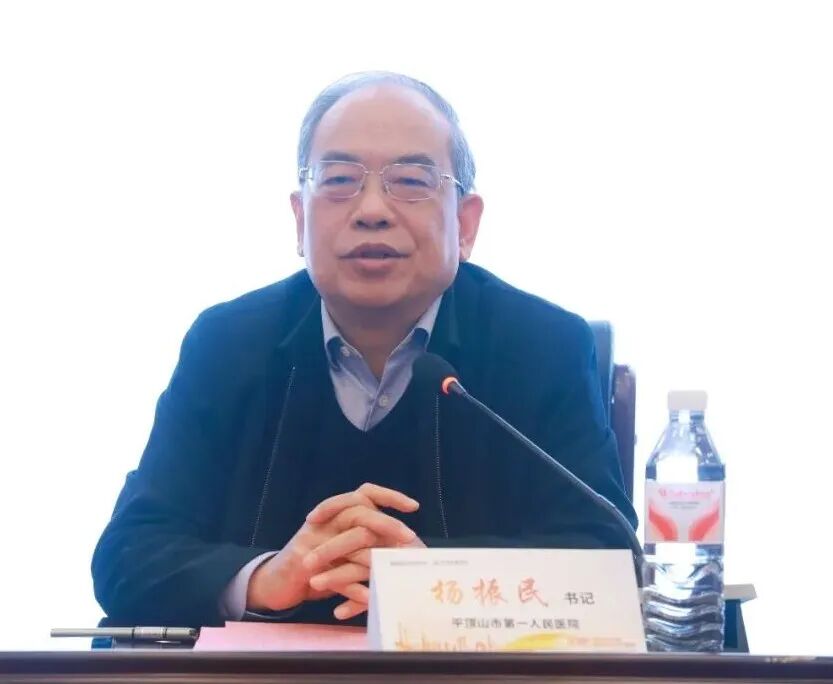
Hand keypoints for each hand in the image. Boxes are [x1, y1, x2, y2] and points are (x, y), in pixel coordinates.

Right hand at [246, 483, 419, 618]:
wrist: (276, 583)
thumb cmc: (317, 564)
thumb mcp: (341, 546)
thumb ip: (365, 539)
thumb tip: (403, 544)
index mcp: (336, 513)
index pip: (364, 493)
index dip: (389, 496)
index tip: (414, 506)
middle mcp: (325, 521)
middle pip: (358, 512)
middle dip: (386, 523)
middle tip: (409, 537)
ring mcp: (312, 541)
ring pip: (346, 542)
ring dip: (372, 557)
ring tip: (394, 568)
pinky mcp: (302, 565)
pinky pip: (333, 575)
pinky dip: (352, 588)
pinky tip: (370, 597)